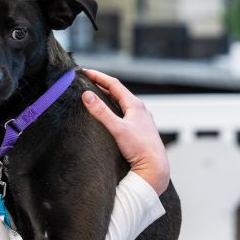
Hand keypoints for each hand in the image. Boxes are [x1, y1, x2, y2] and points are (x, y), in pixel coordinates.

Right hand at [80, 69, 169, 194]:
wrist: (155, 167)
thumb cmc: (139, 148)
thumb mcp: (117, 128)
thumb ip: (101, 112)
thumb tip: (87, 95)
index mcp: (135, 105)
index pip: (114, 84)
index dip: (98, 76)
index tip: (85, 72)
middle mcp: (139, 109)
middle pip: (117, 92)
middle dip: (102, 85)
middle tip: (86, 81)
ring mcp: (140, 119)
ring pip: (122, 102)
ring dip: (108, 96)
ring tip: (95, 94)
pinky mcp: (139, 129)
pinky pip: (124, 112)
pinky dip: (114, 108)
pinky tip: (109, 115)